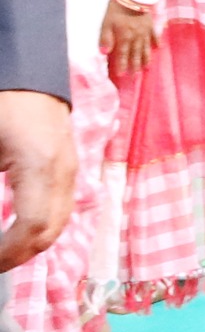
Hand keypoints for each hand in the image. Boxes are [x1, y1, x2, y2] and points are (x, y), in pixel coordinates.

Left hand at [0, 89, 74, 269]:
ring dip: (31, 244)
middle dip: (18, 255)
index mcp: (41, 165)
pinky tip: (17, 231)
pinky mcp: (69, 167)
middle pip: (50, 231)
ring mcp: (71, 169)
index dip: (7, 253)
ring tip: (2, 251)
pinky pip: (61, 209)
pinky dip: (41, 228)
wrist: (29, 75)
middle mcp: (64, 171)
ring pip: (58, 222)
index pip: (34, 227)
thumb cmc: (3, 107)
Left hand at [101, 0, 156, 76]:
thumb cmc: (116, 9)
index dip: (122, 65)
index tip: (122, 75)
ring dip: (146, 58)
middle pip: (136, 53)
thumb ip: (105, 38)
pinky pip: (154, 35)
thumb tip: (104, 53)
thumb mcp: (106, 23)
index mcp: (124, 37)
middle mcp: (136, 37)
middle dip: (135, 65)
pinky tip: (158, 48)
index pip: (123, 55)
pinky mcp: (150, 23)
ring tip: (147, 67)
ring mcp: (145, 31)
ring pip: (146, 47)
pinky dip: (156, 42)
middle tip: (136, 76)